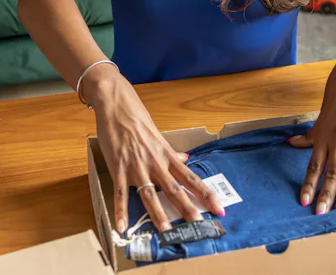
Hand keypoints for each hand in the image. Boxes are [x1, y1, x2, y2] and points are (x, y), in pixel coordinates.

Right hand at [84, 65, 224, 233]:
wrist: (116, 105)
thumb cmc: (137, 118)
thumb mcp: (158, 135)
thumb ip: (171, 152)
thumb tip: (185, 159)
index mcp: (166, 155)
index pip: (190, 178)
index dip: (205, 194)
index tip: (219, 207)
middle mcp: (155, 163)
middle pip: (174, 189)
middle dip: (187, 208)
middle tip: (199, 226)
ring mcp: (136, 167)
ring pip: (149, 194)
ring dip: (158, 213)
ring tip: (166, 230)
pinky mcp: (118, 168)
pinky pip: (120, 193)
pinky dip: (121, 211)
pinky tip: (122, 227)